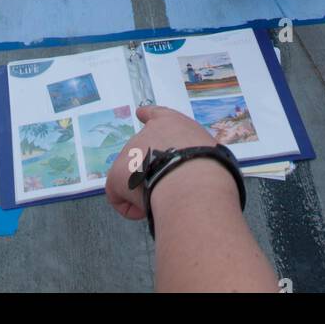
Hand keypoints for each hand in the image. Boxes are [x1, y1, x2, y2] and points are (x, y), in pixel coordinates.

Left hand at [105, 105, 217, 220]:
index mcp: (171, 124)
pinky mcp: (117, 174)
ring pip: (133, 178)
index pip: (156, 115)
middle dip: (151, 171)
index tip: (140, 113)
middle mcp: (147, 133)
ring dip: (145, 189)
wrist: (190, 177)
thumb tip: (187, 174)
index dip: (148, 116)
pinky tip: (146, 210)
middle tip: (170, 188)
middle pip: (143, 154)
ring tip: (165, 199)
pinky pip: (120, 198)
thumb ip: (195, 157)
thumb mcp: (208, 154)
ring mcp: (129, 152)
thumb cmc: (206, 167)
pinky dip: (131, 208)